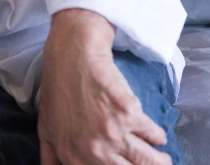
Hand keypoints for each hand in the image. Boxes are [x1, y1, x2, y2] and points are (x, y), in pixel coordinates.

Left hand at [38, 10, 169, 164]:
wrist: (73, 55)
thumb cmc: (58, 89)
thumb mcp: (46, 128)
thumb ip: (52, 157)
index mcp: (73, 157)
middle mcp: (95, 151)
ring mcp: (113, 134)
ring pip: (147, 160)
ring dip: (159, 161)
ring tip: (163, 160)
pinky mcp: (130, 114)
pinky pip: (153, 134)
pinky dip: (157, 136)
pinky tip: (157, 135)